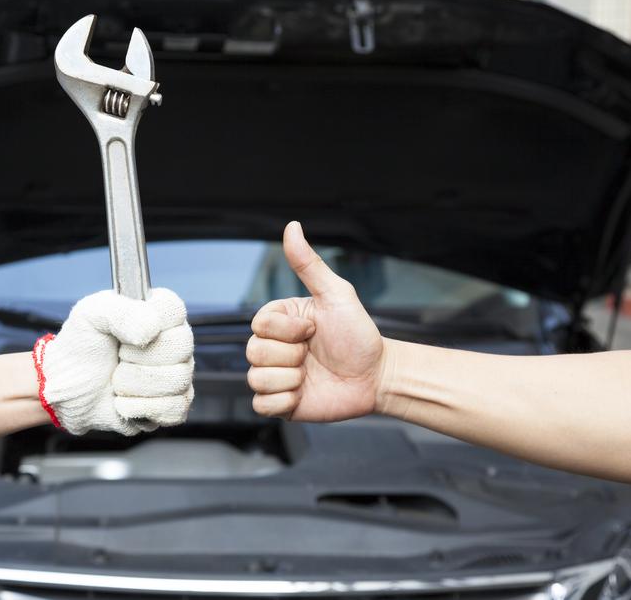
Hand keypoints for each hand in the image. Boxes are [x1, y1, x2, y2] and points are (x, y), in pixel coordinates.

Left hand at [36, 288, 193, 434]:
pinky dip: (139, 408)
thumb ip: (120, 311)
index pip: (174, 310)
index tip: (122, 333)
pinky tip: (123, 402)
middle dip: (136, 358)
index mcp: (159, 312)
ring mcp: (177, 374)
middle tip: (118, 357)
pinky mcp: (172, 406)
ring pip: (177, 380)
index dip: (148, 323)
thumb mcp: (90, 314)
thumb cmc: (80, 347)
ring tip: (116, 380)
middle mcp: (174, 341)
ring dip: (134, 384)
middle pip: (180, 347)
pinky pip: (175, 408)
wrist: (66, 390)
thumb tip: (151, 329)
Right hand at [246, 222, 385, 421]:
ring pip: (255, 379)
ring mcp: (275, 376)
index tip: (313, 329)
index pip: (259, 324)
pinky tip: (304, 394)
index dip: (287, 330)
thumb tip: (292, 225)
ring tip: (310, 376)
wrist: (377, 377)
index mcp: (280, 321)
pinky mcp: (280, 403)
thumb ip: (309, 263)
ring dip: (289, 379)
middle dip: (290, 355)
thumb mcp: (336, 294)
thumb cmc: (359, 333)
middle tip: (314, 354)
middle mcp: (273, 347)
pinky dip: (284, 401)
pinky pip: (261, 405)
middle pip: (254, 352)